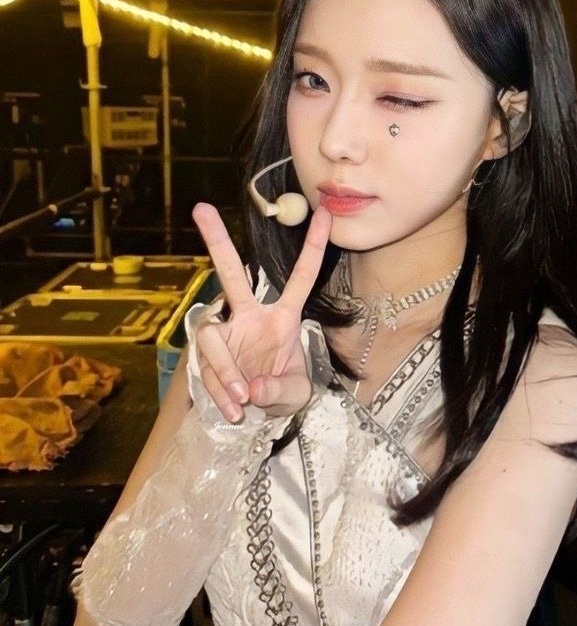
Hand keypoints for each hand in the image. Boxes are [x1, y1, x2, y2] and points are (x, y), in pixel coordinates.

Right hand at [190, 202, 331, 422]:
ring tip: (242, 396)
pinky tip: (234, 407)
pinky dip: (220, 390)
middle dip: (216, 241)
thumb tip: (253, 388)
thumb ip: (279, 391)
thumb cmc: (281, 393)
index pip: (301, 277)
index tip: (325, 213)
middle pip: (231, 274)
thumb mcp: (294, 395)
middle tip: (201, 209)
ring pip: (211, 335)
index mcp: (283, 317)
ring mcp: (226, 334)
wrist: (254, 416)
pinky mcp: (209, 355)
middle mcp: (250, 317)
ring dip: (225, 369)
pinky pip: (208, 367)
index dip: (313, 247)